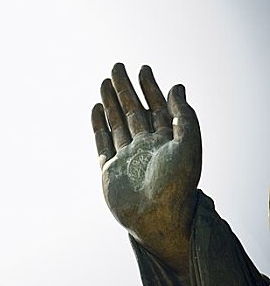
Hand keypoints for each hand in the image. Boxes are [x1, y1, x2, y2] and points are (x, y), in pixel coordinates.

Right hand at [91, 63, 201, 273]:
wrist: (157, 219)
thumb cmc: (177, 184)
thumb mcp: (189, 143)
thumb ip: (184, 115)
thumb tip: (177, 86)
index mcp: (166, 141)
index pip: (157, 107)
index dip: (150, 87)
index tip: (143, 68)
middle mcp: (145, 146)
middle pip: (133, 110)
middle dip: (125, 88)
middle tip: (117, 67)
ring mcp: (126, 157)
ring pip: (116, 123)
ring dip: (110, 102)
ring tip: (104, 82)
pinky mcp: (109, 169)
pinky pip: (102, 142)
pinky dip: (99, 125)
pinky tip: (96, 109)